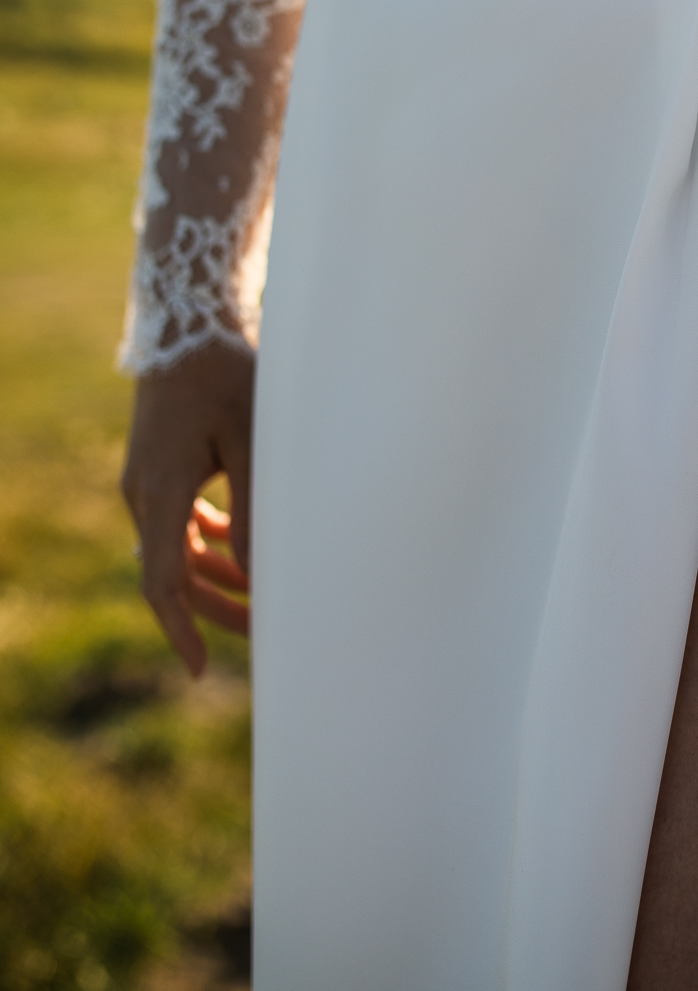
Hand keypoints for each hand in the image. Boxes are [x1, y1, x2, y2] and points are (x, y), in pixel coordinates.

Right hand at [121, 340, 254, 676]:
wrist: (190, 321)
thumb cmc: (229, 374)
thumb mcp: (252, 442)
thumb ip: (254, 510)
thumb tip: (259, 574)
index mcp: (161, 490)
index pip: (162, 581)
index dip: (182, 629)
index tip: (199, 669)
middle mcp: (144, 492)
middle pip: (171, 573)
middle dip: (212, 608)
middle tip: (261, 633)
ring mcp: (147, 479)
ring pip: (175, 549)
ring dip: (212, 575)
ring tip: (258, 597)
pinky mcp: (158, 465)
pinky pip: (176, 521)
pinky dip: (205, 541)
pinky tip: (238, 548)